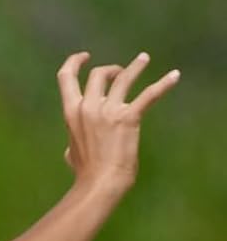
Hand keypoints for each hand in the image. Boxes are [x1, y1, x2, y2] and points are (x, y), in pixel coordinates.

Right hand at [57, 51, 178, 194]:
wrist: (99, 183)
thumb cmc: (85, 172)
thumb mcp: (71, 152)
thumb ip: (73, 141)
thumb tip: (71, 148)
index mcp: (71, 113)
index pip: (66, 78)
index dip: (74, 62)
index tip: (85, 57)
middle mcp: (88, 107)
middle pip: (99, 74)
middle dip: (110, 70)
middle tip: (120, 74)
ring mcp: (108, 111)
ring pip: (123, 78)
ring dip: (135, 66)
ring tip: (143, 59)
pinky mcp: (128, 117)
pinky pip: (149, 94)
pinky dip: (164, 84)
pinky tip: (175, 76)